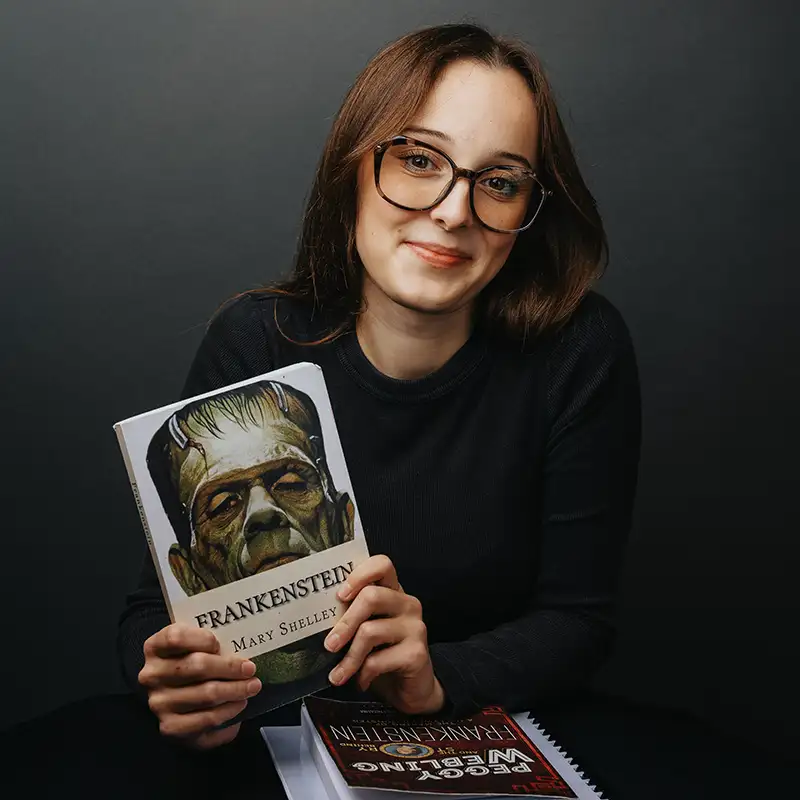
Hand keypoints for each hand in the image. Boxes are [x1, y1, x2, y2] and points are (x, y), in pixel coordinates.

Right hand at [138, 623, 261, 748]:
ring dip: (235, 691)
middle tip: (251, 669)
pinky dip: (228, 713)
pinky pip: (206, 721)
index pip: (176, 637)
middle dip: (230, 667)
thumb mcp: (191, 643)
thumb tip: (241, 643)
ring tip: (252, 687)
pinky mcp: (170, 728)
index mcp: (155, 648)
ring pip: (206, 695)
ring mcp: (160, 704)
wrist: (173, 694)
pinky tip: (239, 705)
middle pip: (196, 667)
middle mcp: (152, 676)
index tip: (220, 643)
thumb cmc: (189, 661)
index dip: (201, 638)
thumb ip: (207, 640)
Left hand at [323, 555, 444, 714]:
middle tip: (329, 645)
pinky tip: (361, 681)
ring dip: (349, 658)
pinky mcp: (417, 653)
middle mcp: (407, 604)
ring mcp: (415, 627)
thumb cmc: (383, 655)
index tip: (340, 595)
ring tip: (338, 675)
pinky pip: (378, 660)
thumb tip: (317, 616)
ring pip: (370, 631)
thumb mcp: (368, 630)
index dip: (359, 575)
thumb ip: (353, 616)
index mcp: (394, 592)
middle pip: (371, 597)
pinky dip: (363, 674)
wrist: (412, 688)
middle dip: (344, 622)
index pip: (382, 565)